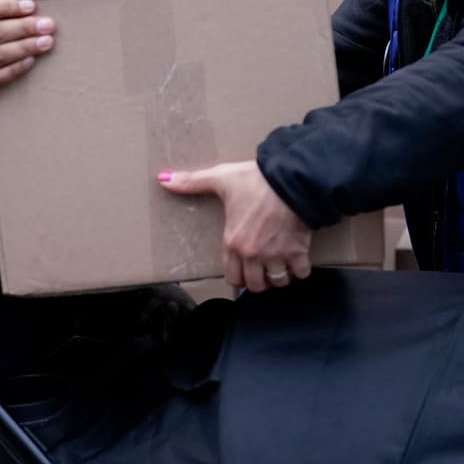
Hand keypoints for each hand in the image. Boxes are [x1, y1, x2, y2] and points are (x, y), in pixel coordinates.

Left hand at [158, 161, 311, 292]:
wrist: (289, 177)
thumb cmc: (255, 179)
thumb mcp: (221, 178)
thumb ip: (191, 182)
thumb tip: (162, 178)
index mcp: (233, 242)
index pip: (232, 277)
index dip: (239, 277)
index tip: (245, 270)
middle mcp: (253, 254)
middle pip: (255, 285)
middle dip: (259, 281)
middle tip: (263, 270)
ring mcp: (276, 255)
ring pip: (278, 282)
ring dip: (279, 277)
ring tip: (280, 266)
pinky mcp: (297, 251)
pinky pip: (301, 273)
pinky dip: (300, 270)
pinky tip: (298, 260)